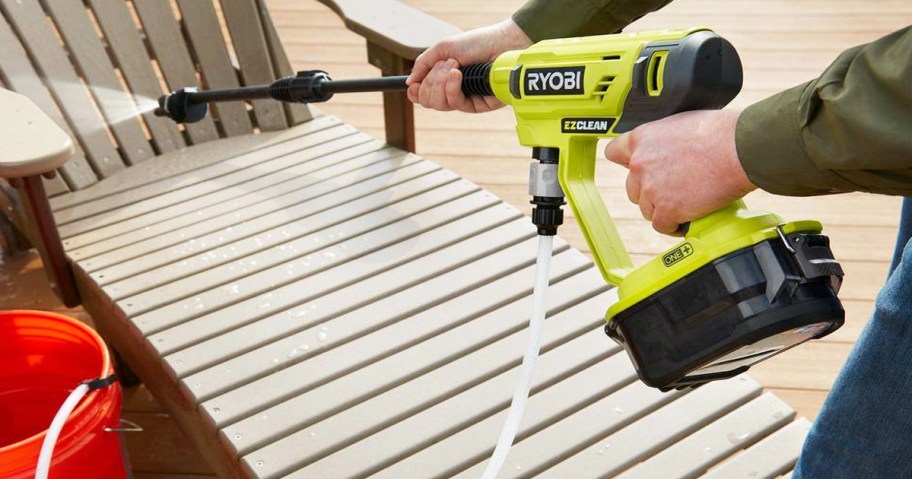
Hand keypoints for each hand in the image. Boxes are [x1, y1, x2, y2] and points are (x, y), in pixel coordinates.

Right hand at [406, 19, 531, 112]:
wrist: (501, 44)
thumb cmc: (476, 44)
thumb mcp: (444, 48)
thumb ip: (424, 64)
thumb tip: (409, 83)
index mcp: (443, 79)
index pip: (423, 95)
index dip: (416, 93)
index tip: (414, 85)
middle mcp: (452, 91)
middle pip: (428, 101)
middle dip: (431, 81)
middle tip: (446, 64)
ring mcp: (464, 99)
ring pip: (439, 104)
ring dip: (441, 82)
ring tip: (455, 66)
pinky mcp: (476, 106)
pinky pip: (455, 103)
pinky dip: (452, 87)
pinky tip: (458, 75)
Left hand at [604, 110, 755, 234]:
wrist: (741, 148)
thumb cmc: (721, 133)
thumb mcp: (681, 124)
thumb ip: (664, 140)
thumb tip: (667, 150)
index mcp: (642, 138)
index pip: (614, 153)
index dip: (627, 163)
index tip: (639, 171)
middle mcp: (639, 164)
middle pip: (633, 188)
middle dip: (651, 192)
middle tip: (676, 189)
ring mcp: (651, 188)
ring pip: (647, 209)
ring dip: (664, 209)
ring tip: (688, 203)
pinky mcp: (666, 209)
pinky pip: (662, 225)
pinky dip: (674, 226)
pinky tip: (688, 220)